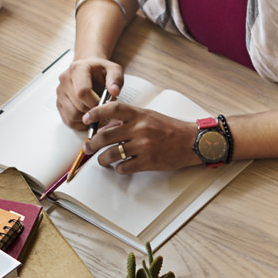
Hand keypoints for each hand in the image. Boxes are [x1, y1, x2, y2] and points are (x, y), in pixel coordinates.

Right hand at [56, 58, 123, 129]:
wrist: (88, 69)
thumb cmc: (100, 70)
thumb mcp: (113, 69)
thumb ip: (116, 79)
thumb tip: (114, 91)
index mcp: (77, 69)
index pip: (82, 92)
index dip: (95, 103)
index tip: (104, 103)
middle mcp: (65, 80)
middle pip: (78, 106)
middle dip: (93, 111)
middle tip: (101, 107)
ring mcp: (59, 92)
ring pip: (72, 115)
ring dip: (86, 118)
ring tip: (95, 110)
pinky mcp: (58, 103)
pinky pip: (68, 120)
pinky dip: (80, 123)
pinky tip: (88, 115)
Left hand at [83, 101, 198, 174]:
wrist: (191, 141)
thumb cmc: (170, 128)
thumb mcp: (149, 117)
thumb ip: (129, 120)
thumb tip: (107, 128)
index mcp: (139, 115)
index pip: (112, 109)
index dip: (96, 113)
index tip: (86, 119)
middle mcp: (139, 129)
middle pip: (105, 136)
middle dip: (92, 144)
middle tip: (88, 148)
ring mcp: (143, 146)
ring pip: (112, 154)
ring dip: (102, 159)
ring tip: (102, 160)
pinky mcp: (148, 162)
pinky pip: (124, 167)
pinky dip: (119, 169)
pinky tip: (120, 167)